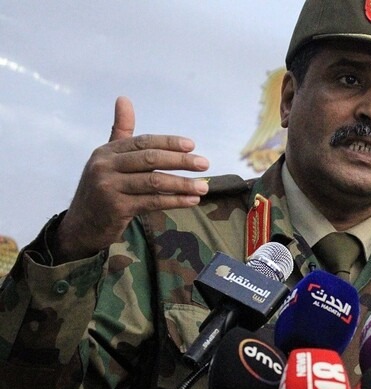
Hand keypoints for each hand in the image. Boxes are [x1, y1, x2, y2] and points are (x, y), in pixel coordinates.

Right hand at [55, 96, 209, 260]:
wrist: (81, 225)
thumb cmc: (103, 189)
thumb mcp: (109, 159)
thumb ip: (121, 132)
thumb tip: (123, 98)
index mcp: (107, 151)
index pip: (143, 142)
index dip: (169, 143)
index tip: (192, 145)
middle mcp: (105, 166)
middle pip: (150, 159)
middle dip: (181, 161)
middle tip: (205, 164)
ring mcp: (109, 187)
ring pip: (154, 182)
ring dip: (183, 184)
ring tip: (204, 187)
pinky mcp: (116, 208)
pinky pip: (152, 202)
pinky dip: (174, 201)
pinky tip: (191, 201)